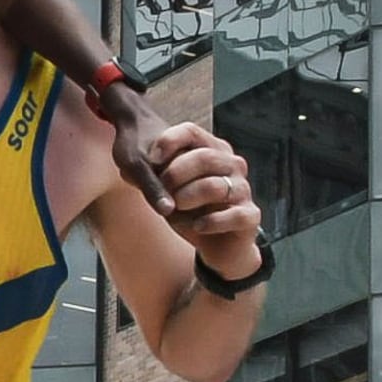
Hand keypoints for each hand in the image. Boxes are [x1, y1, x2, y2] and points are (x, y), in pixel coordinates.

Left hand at [146, 121, 263, 276]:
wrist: (220, 249)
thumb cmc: (193, 213)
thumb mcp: (169, 194)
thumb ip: (153, 180)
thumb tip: (130, 173)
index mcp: (213, 151)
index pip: (191, 132)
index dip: (169, 142)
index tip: (151, 160)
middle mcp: (232, 165)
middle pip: (204, 157)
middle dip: (176, 174)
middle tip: (162, 191)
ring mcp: (244, 189)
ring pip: (215, 186)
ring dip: (188, 198)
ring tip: (175, 210)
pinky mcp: (250, 215)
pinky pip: (233, 215)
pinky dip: (209, 222)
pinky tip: (196, 227)